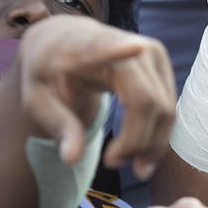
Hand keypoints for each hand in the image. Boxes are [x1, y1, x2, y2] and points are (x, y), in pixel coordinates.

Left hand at [13, 16, 174, 178]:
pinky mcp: (163, 65)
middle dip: (136, 141)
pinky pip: (168, 108)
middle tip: (112, 164)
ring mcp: (153, 53)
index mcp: (92, 46)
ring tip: (129, 164)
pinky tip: (139, 152)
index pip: (113, 52)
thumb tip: (71, 159)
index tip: (135, 45)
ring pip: (165, 109)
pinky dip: (157, 135)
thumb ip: (58, 125)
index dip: (124, 52)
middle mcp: (131, 44)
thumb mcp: (38, 99)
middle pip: (148, 102)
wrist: (66, 43)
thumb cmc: (50, 73)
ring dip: (151, 144)